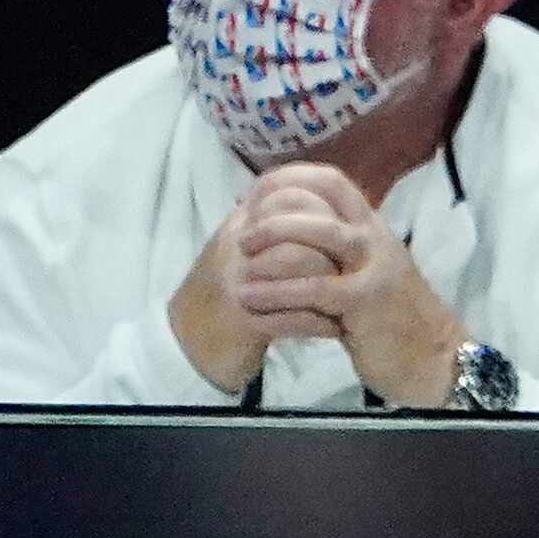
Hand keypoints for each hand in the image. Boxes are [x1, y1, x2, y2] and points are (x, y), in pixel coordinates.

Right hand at [167, 192, 342, 395]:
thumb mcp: (247, 250)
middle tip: (350, 268)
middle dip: (330, 248)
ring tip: (344, 300)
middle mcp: (235, 246)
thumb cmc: (228, 292)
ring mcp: (236, 282)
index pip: (286, 194)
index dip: (322, 208)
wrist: (188, 343)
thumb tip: (325, 197)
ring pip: (295, 261)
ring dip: (328, 283)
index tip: (343, 231)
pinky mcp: (241, 321)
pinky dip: (319, 324)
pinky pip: (291, 315)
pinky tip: (334, 329)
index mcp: (240, 224)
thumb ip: (278, 224)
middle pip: (296, 227)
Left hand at [235, 164, 467, 408]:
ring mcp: (374, 267)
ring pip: (321, 235)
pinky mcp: (367, 301)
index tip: (255, 195)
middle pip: (322, 202)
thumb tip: (291, 233)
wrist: (433, 355)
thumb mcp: (368, 271)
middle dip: (274, 214)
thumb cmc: (393, 316)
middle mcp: (374, 239)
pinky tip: (250, 301)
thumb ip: (338, 251)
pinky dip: (277, 292)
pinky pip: (315, 289)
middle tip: (242, 237)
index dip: (290, 179)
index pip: (333, 182)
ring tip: (239, 266)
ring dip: (273, 245)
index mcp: (372, 228)